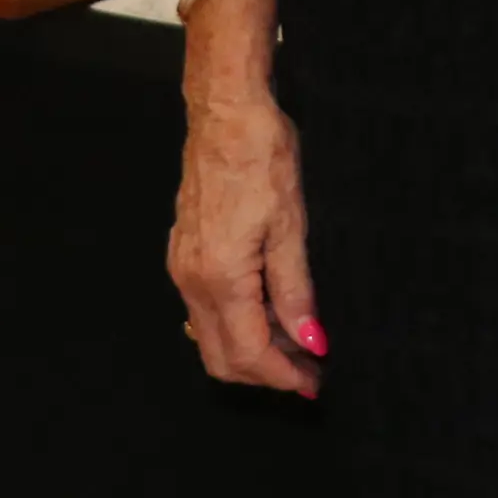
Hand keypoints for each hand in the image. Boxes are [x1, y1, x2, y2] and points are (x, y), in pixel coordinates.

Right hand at [170, 82, 321, 396]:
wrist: (225, 114)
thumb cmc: (262, 158)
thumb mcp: (291, 225)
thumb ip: (295, 290)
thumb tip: (310, 340)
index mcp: (220, 278)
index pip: (248, 352)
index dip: (283, 376)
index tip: (315, 383)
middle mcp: (191, 281)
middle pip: (220, 357)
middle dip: (265, 374)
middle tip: (309, 372)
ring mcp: (182, 268)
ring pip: (211, 336)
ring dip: (251, 351)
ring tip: (297, 346)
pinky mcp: (184, 254)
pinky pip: (205, 310)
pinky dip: (237, 325)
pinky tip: (270, 314)